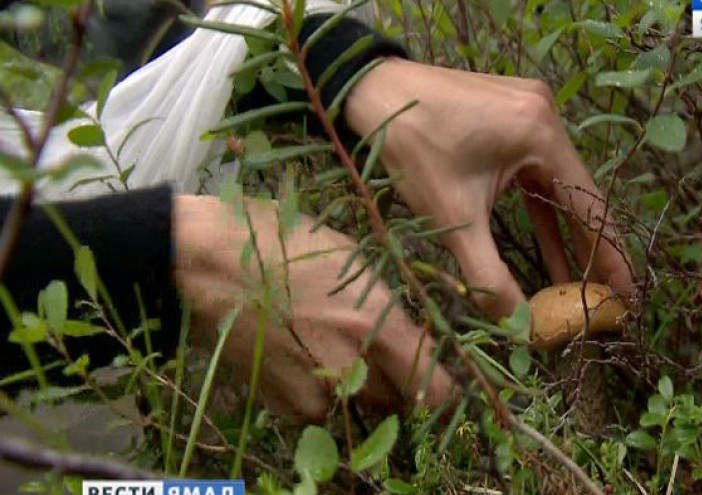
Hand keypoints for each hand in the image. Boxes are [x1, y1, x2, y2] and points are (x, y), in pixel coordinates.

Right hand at [171, 195, 454, 420]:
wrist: (203, 263)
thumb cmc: (280, 243)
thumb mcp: (349, 257)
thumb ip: (386, 305)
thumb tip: (410, 336)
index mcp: (374, 322)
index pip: (435, 389)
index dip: (435, 382)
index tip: (425, 368)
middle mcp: (350, 366)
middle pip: (397, 400)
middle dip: (392, 378)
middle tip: (369, 346)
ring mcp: (313, 391)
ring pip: (356, 403)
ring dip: (352, 383)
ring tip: (322, 341)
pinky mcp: (281, 403)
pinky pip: (318, 408)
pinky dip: (316, 389)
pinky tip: (296, 350)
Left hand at [344, 58, 633, 318]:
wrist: (370, 91)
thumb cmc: (410, 148)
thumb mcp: (452, 218)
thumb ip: (488, 277)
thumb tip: (518, 329)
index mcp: (541, 133)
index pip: (588, 205)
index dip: (608, 255)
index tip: (626, 294)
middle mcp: (546, 115)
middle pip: (577, 195)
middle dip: (588, 250)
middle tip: (605, 297)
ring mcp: (530, 113)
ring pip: (555, 186)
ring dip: (562, 234)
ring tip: (575, 283)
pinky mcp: (512, 117)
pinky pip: (535, 172)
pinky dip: (538, 209)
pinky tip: (547, 247)